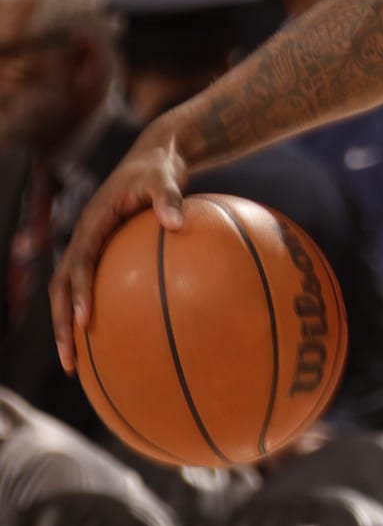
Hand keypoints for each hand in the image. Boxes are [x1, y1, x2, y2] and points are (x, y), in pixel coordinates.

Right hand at [52, 125, 191, 372]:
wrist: (154, 159)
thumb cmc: (160, 168)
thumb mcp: (166, 177)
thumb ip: (169, 198)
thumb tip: (177, 222)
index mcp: (92, 223)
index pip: (79, 262)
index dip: (79, 291)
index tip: (84, 320)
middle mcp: (84, 239)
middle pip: (61, 288)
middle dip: (62, 325)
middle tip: (69, 361)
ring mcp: (90, 248)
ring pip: (69, 294)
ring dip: (69, 329)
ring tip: (78, 367)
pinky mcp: (102, 255)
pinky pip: (93, 289)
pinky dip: (95, 315)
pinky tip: (117, 342)